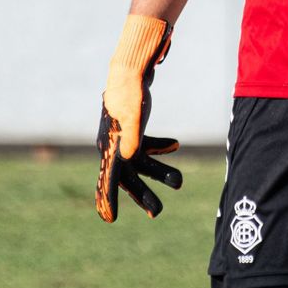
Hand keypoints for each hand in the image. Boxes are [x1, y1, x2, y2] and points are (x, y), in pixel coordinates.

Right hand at [95, 15, 182, 220]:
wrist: (130, 68)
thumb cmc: (130, 92)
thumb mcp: (132, 116)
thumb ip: (131, 137)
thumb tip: (130, 158)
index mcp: (109, 146)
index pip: (108, 178)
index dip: (108, 199)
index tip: (110, 219)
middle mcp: (113, 145)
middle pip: (129, 176)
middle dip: (143, 194)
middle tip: (157, 213)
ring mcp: (123, 136)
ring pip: (141, 162)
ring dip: (160, 171)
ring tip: (179, 182)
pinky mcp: (133, 126)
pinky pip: (145, 144)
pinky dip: (160, 146)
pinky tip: (176, 145)